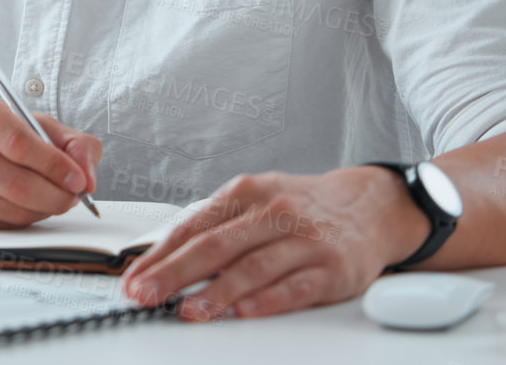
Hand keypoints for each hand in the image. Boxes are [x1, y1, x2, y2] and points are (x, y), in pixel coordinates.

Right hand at [0, 87, 100, 227]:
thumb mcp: (25, 119)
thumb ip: (68, 141)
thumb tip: (87, 174)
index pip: (19, 143)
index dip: (55, 166)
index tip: (78, 179)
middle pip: (16, 183)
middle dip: (56, 196)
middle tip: (73, 196)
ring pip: (10, 210)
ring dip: (42, 210)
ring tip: (50, 198)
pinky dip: (21, 220)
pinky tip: (23, 205)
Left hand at [119, 167, 428, 320]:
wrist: (371, 206)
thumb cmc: (302, 207)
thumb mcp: (257, 201)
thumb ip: (217, 226)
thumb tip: (165, 258)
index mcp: (247, 192)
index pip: (194, 226)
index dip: (160, 254)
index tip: (134, 278)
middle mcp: (274, 212)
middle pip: (215, 245)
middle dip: (174, 273)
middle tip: (145, 294)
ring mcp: (305, 239)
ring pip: (253, 267)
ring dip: (216, 292)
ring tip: (187, 310)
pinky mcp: (332, 268)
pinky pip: (296, 286)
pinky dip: (267, 300)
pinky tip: (243, 312)